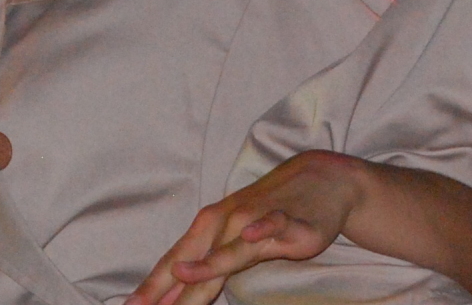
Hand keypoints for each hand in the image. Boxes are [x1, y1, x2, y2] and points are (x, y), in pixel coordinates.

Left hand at [127, 151, 363, 304]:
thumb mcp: (236, 241)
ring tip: (183, 274)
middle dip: (166, 286)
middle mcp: (227, 222)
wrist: (320, 179)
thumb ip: (206, 269)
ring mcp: (256, 218)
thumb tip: (171, 297)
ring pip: (230, 246)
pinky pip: (273, 224)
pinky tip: (249, 236)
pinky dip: (261, 229)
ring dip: (208, 262)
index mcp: (210, 228)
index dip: (151, 286)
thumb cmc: (269, 212)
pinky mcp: (290, 219)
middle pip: (193, 257)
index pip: (174, 261)